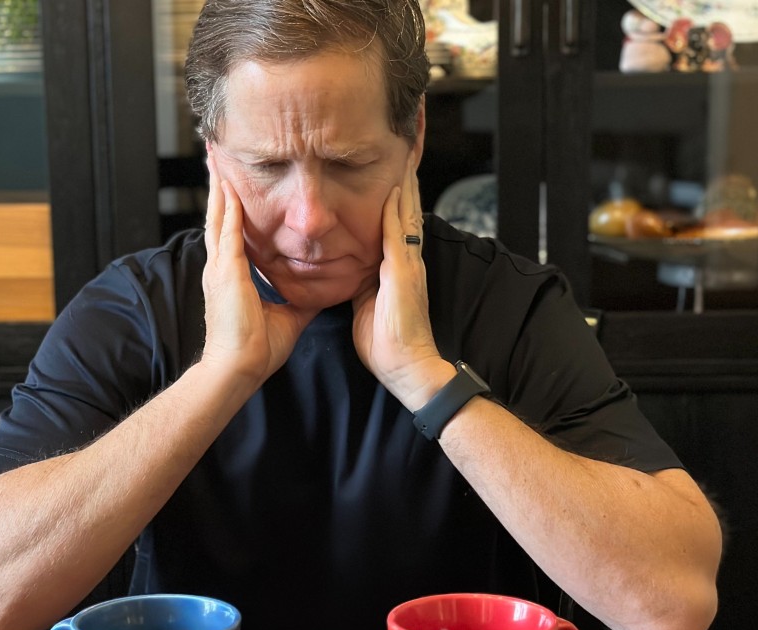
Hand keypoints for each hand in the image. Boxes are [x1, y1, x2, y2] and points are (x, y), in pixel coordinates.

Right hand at [198, 154, 317, 387]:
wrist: (238, 368)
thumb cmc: (255, 349)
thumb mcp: (285, 315)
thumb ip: (298, 297)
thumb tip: (319, 289)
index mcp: (231, 276)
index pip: (230, 231)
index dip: (230, 206)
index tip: (233, 183)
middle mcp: (220, 266)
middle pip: (219, 214)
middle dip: (219, 185)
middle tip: (216, 155)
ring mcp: (219, 266)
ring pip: (218, 214)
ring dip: (218, 185)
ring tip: (215, 157)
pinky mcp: (226, 270)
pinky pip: (227, 229)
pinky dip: (229, 205)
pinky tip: (231, 184)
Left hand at [352, 155, 454, 410]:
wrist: (407, 369)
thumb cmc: (387, 342)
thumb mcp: (368, 301)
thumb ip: (363, 280)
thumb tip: (348, 268)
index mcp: (396, 261)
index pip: (394, 213)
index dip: (394, 184)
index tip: (391, 155)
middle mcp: (406, 255)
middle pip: (405, 202)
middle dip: (406, 168)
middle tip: (407, 132)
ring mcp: (409, 261)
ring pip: (407, 209)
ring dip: (406, 177)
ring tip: (407, 144)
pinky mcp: (406, 272)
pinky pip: (401, 233)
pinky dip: (400, 208)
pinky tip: (396, 185)